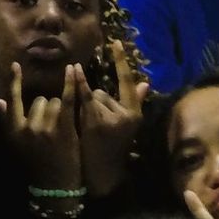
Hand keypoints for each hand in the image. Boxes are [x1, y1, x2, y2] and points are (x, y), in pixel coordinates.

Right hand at [0, 61, 83, 190]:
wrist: (57, 186)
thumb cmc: (39, 165)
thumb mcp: (19, 147)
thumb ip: (9, 124)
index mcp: (15, 133)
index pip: (13, 102)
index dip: (14, 83)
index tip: (16, 65)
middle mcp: (27, 128)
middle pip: (39, 101)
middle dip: (48, 109)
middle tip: (54, 128)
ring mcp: (45, 128)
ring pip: (54, 102)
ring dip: (61, 111)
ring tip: (64, 130)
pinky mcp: (63, 127)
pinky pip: (66, 99)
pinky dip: (71, 84)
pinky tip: (73, 70)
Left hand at [78, 40, 149, 198]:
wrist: (102, 177)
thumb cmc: (112, 152)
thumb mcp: (127, 129)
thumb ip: (134, 104)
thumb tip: (145, 83)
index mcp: (135, 115)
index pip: (128, 82)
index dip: (121, 62)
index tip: (114, 41)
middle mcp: (126, 114)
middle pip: (103, 93)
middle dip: (96, 105)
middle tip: (96, 129)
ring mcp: (111, 118)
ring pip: (93, 99)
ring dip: (86, 111)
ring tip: (88, 132)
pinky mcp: (97, 122)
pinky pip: (86, 98)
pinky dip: (79, 85)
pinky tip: (73, 70)